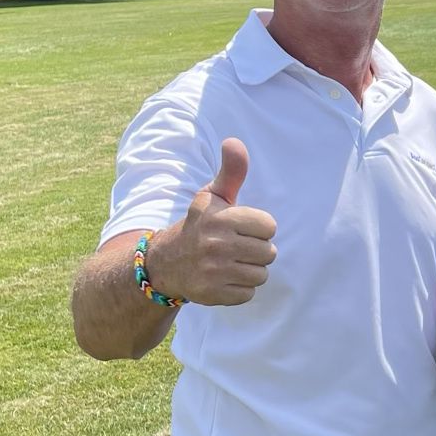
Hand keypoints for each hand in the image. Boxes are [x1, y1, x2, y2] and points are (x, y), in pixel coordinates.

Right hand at [146, 137, 278, 304]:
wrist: (165, 262)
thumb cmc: (200, 225)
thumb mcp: (212, 196)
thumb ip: (231, 172)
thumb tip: (235, 141)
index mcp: (220, 217)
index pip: (270, 226)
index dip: (259, 228)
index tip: (240, 228)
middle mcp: (215, 243)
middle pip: (269, 253)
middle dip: (256, 251)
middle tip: (234, 248)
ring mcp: (213, 271)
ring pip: (261, 274)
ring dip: (250, 271)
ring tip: (230, 263)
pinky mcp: (212, 294)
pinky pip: (248, 293)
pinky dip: (240, 289)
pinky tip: (223, 278)